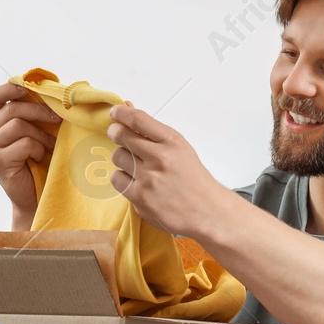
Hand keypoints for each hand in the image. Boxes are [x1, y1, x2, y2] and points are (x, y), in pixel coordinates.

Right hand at [0, 81, 61, 228]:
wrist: (35, 196)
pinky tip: (40, 157)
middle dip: (39, 111)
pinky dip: (38, 148)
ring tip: (50, 145)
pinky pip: (23, 143)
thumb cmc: (39, 162)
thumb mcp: (36, 132)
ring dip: (41, 134)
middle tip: (58, 119)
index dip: (10, 89)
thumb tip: (52, 89)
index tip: (30, 89)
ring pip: (18, 125)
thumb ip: (35, 113)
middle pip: (12, 108)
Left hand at [105, 105, 232, 239]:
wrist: (207, 212)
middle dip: (117, 133)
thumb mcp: (181, 150)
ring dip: (122, 159)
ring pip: (117, 157)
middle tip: (117, 135)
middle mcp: (160, 158)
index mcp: (173, 142)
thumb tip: (130, 114)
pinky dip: (123, 180)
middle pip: (122, 136)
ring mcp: (148, 178)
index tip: (116, 112)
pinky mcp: (139, 197)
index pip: (138, 120)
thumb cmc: (195, 181)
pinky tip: (135, 182)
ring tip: (135, 166)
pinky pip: (117, 179)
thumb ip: (156, 135)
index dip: (122, 113)